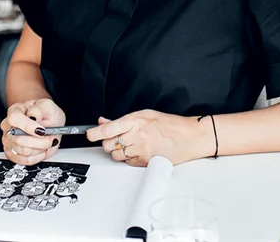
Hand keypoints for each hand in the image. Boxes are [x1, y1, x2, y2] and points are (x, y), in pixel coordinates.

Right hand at [0, 98, 64, 165]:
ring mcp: (8, 141)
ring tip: (47, 142)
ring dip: (40, 149)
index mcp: (15, 111)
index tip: (42, 130)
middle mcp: (8, 127)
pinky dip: (38, 156)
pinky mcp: (12, 154)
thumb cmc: (45, 114)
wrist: (47, 122)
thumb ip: (40, 109)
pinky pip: (25, 160)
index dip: (28, 126)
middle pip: (19, 139)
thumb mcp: (47, 106)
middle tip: (52, 138)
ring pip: (24, 151)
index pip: (14, 119)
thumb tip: (33, 115)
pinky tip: (42, 149)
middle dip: (40, 141)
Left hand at [86, 110, 211, 166]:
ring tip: (128, 145)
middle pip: (109, 144)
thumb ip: (123, 120)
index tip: (89, 134)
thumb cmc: (171, 124)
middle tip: (113, 139)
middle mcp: (137, 135)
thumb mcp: (146, 115)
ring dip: (117, 151)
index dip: (95, 133)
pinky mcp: (145, 162)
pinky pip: (127, 163)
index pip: (109, 128)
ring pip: (116, 155)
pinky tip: (137, 151)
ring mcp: (141, 150)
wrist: (190, 137)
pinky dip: (128, 158)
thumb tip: (104, 122)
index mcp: (137, 120)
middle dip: (107, 142)